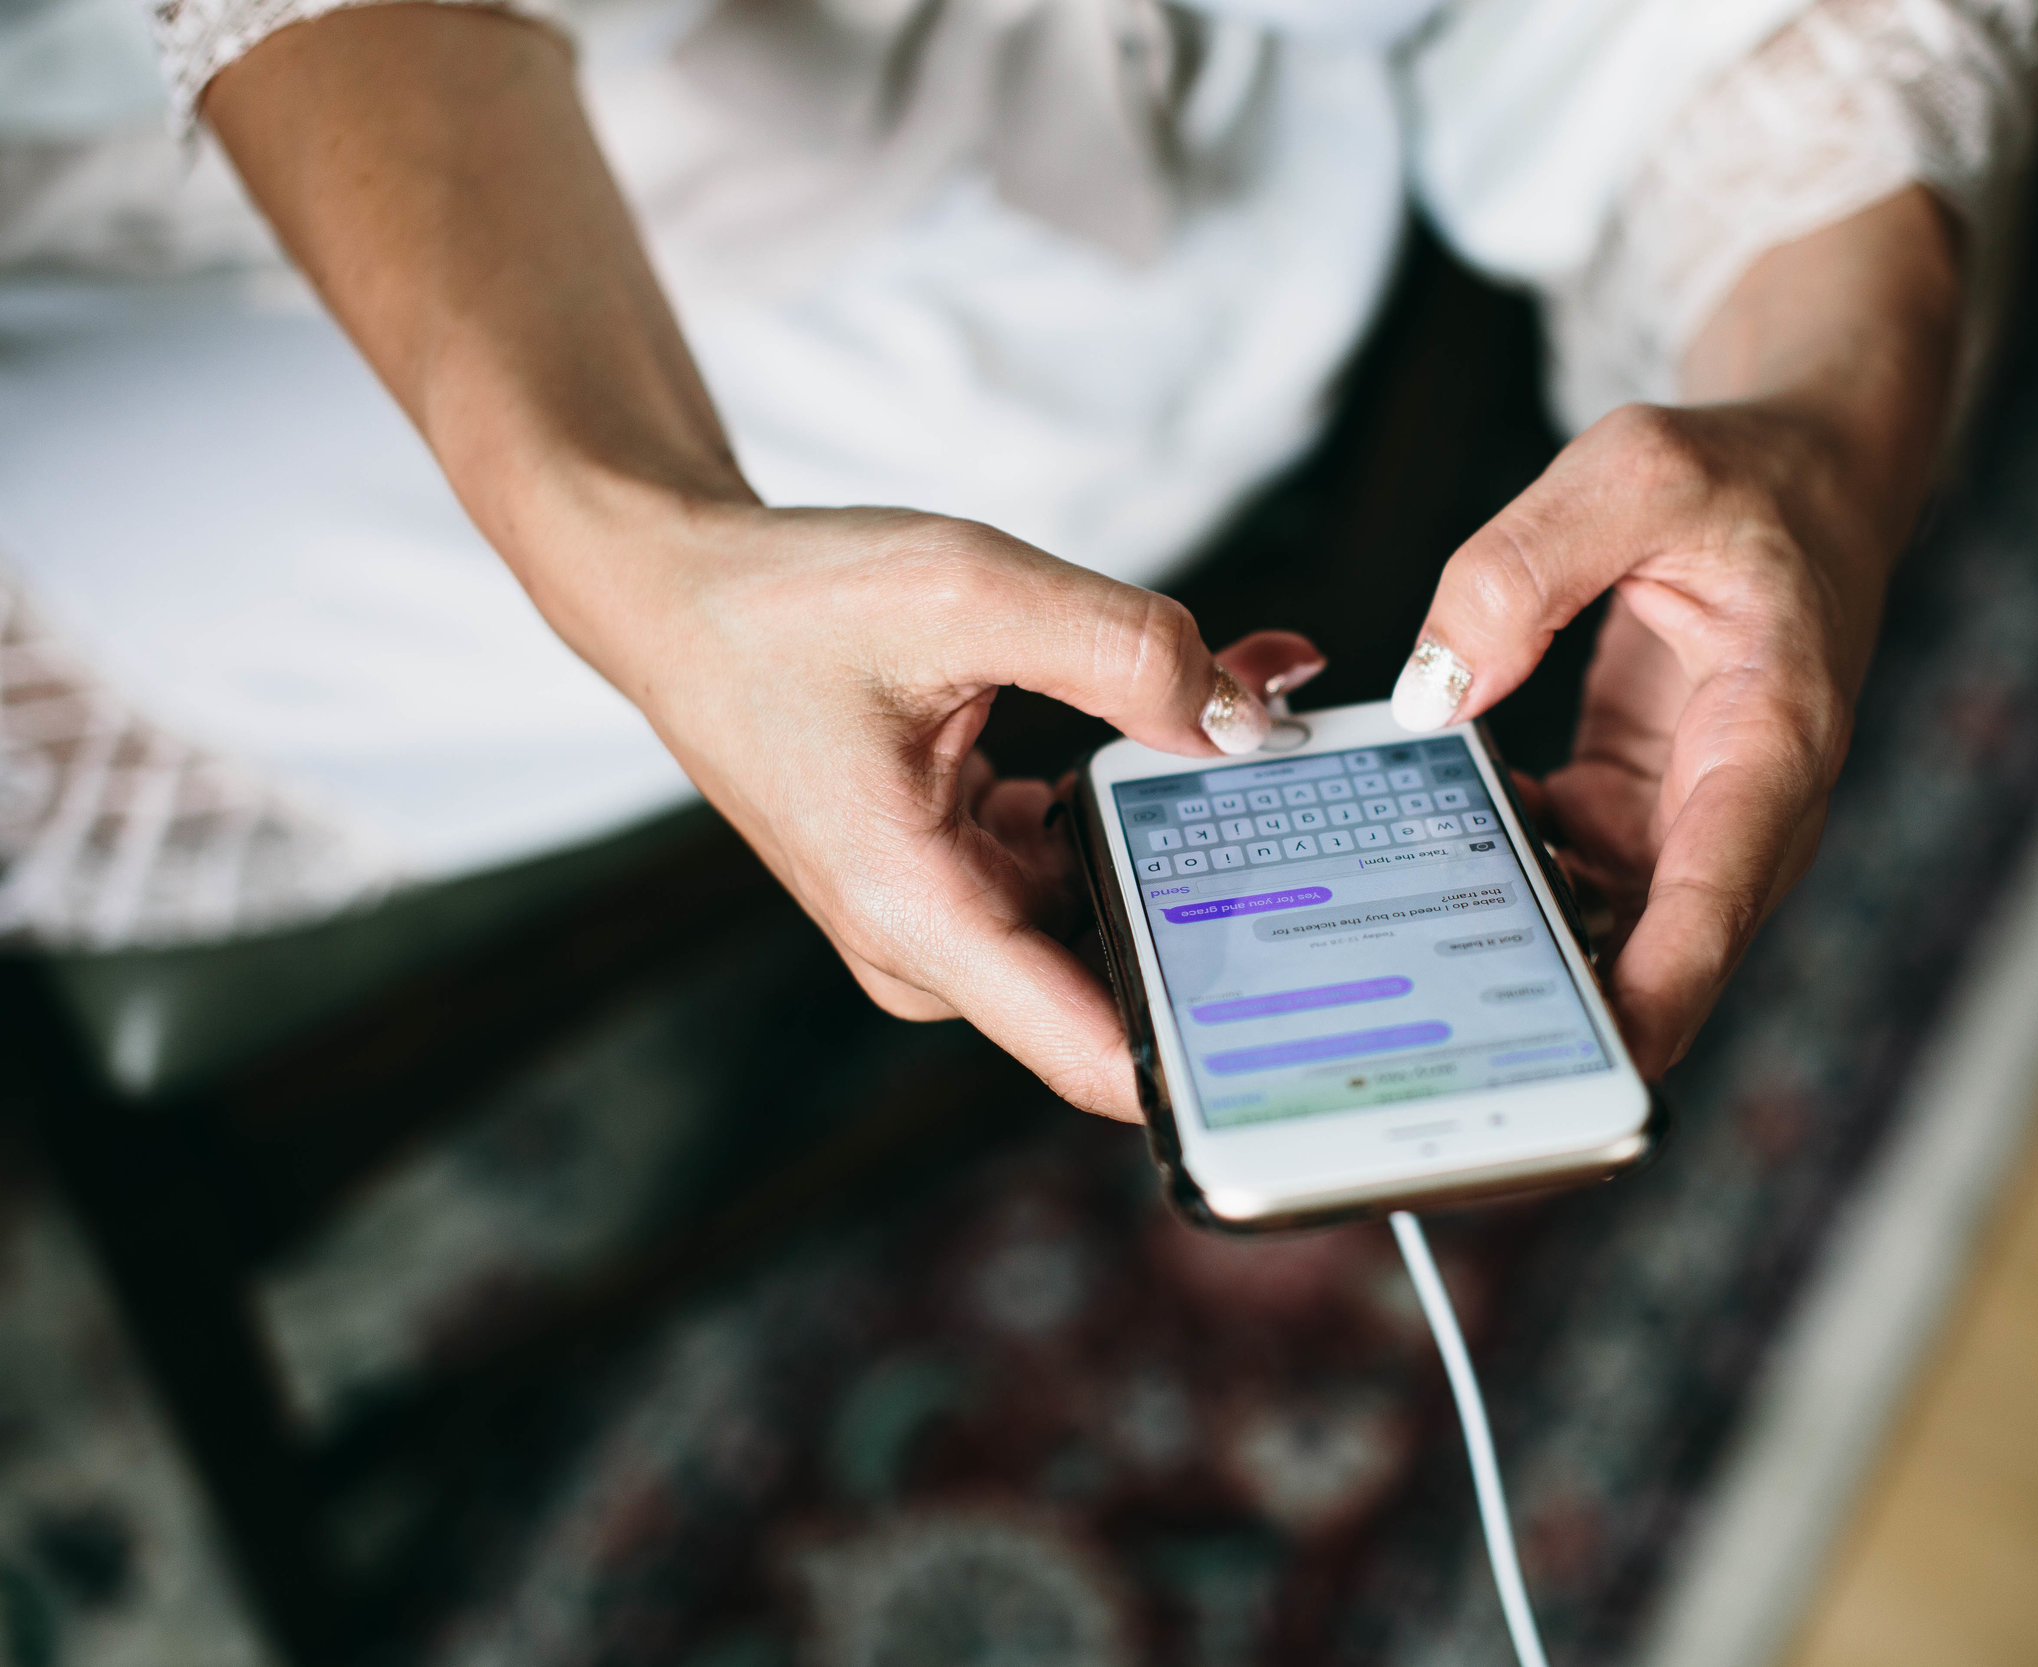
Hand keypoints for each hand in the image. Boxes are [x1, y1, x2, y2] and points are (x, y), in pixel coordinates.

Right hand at [611, 501, 1321, 1119]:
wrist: (679, 594)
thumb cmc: (781, 605)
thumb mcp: (968, 588)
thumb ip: (1124, 650)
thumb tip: (1241, 719)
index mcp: (921, 914)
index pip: (1099, 1057)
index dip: (1218, 1063)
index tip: (1324, 1027)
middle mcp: (932, 946)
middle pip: (1127, 968)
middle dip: (1234, 884)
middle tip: (1322, 788)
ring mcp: (945, 916)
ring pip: (1111, 897)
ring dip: (1189, 818)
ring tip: (1263, 708)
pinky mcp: (955, 876)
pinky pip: (1077, 857)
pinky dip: (1133, 789)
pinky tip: (1188, 711)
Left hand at [1389, 187, 1958, 1074]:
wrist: (1804, 480)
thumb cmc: (1748, 476)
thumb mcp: (1635, 469)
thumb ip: (1523, 567)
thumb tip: (1435, 690)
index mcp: (1772, 736)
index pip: (1719, 893)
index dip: (1662, 991)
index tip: (1600, 1068)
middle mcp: (1737, 807)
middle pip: (1658, 955)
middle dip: (1567, 1024)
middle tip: (1450, 1075)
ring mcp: (1681, 823)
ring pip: (1601, 939)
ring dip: (1514, 970)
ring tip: (1401, 1000)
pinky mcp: (1630, 816)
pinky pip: (1557, 884)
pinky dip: (1489, 895)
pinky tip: (1401, 889)